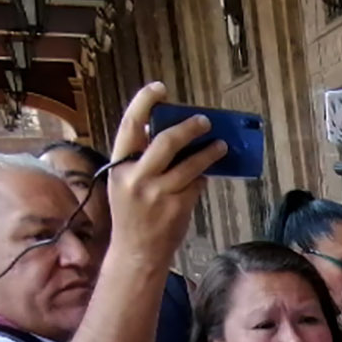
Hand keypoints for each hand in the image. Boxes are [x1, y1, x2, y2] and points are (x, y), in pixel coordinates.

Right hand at [106, 83, 225, 269]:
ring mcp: (158, 194)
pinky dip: (203, 177)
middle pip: (166, 141)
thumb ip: (139, 159)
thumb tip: (163, 130)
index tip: (160, 88)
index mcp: (120, 167)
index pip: (130, 127)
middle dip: (189, 127)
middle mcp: (137, 178)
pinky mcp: (178, 207)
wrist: (136, 252)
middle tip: (204, 121)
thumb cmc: (132, 214)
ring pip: (191, 164)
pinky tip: (205, 176)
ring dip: (209, 152)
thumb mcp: (125, 183)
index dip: (144, 103)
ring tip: (221, 145)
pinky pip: (197, 184)